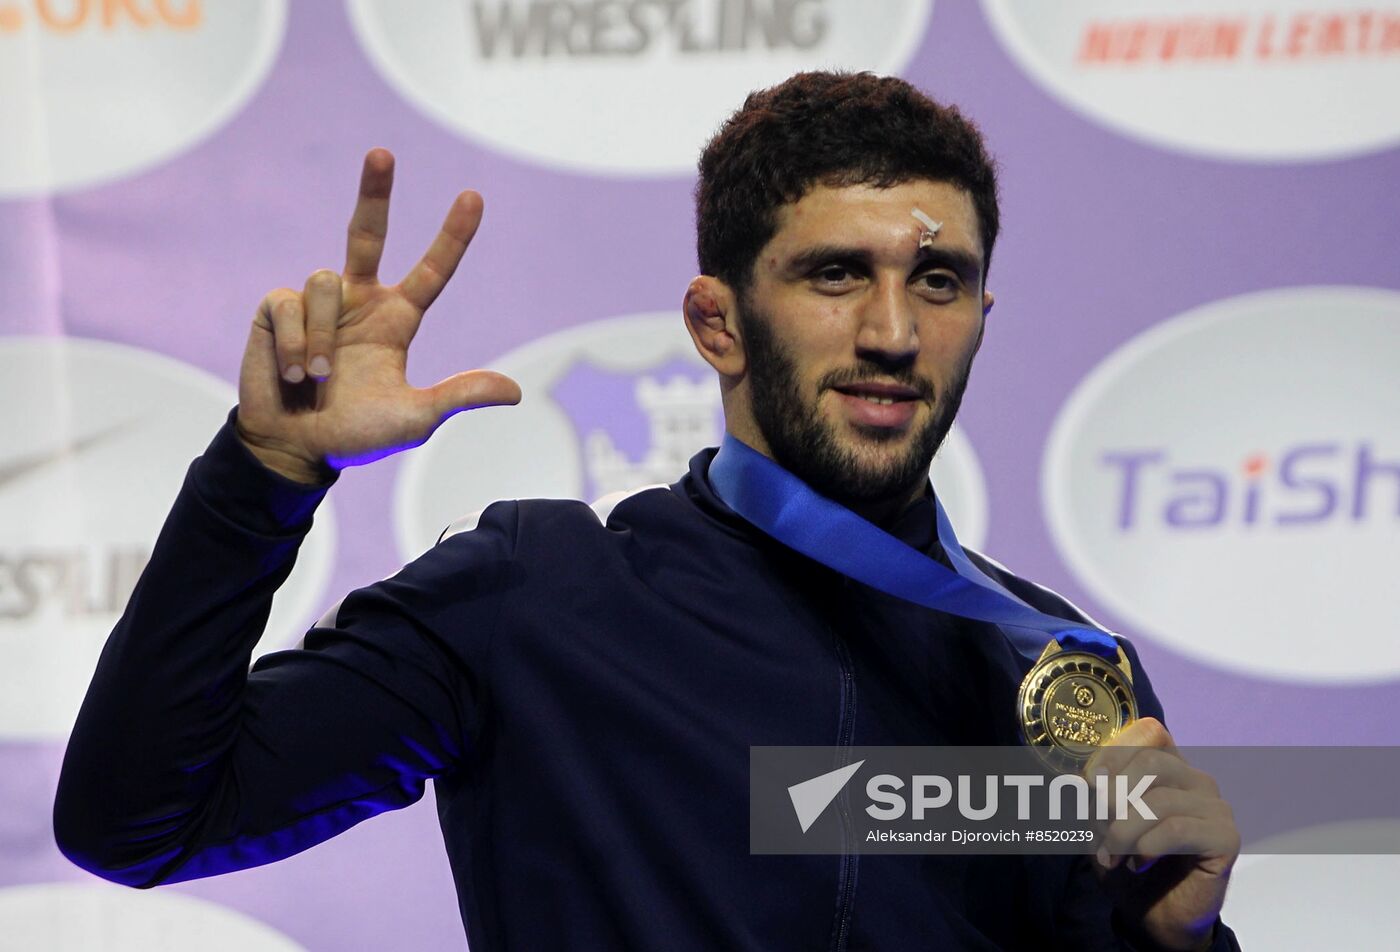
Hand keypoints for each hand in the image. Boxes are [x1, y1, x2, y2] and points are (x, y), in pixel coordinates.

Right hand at [236, 148, 520, 483]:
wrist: (296, 449)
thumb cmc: (357, 434)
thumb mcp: (414, 418)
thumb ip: (457, 397)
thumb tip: (514, 392)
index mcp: (397, 320)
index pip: (433, 270)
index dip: (452, 235)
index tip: (474, 197)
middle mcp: (360, 301)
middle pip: (368, 232)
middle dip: (373, 191)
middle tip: (381, 152)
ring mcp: (319, 303)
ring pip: (325, 281)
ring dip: (324, 338)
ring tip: (318, 378)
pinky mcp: (279, 309)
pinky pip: (291, 303)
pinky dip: (297, 343)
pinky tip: (292, 372)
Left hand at [1087, 717, 1239, 951]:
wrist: (1155, 917)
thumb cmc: (1129, 863)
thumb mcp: (1101, 823)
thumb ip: (1096, 796)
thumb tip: (1081, 777)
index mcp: (1171, 767)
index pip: (1147, 733)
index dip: (1113, 753)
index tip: (1089, 784)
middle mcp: (1198, 780)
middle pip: (1151, 763)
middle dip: (1114, 796)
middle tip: (1100, 828)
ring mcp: (1216, 808)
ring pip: (1159, 801)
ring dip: (1123, 831)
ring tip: (1112, 855)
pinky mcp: (1226, 838)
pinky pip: (1177, 830)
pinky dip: (1146, 847)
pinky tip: (1137, 864)